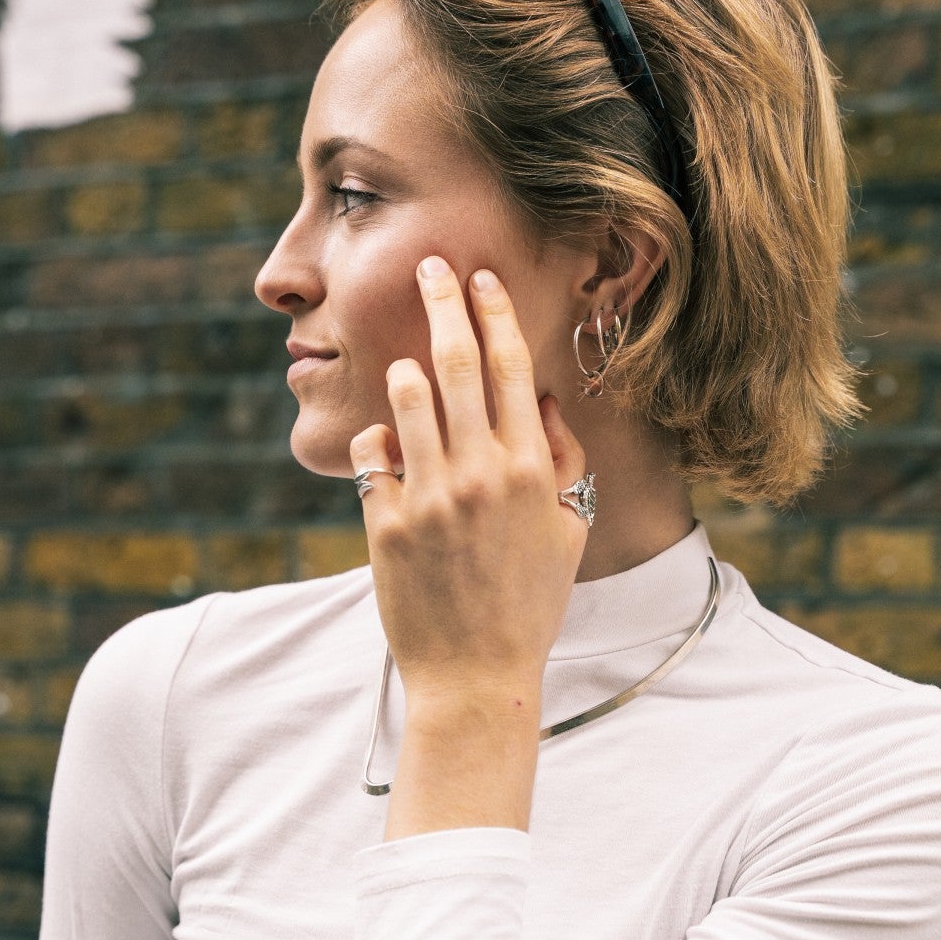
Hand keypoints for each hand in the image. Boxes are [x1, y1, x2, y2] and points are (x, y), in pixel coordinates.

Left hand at [351, 255, 588, 704]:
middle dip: (442, 304)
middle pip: (456, 365)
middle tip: (428, 265)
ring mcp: (430, 496)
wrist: (476, 674)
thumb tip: (547, 401)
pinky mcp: (387, 522)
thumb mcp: (568, 531)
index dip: (494, 314)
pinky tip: (387, 448)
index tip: (480, 277)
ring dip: (405, 370)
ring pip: (407, 399)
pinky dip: (376, 440)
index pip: (511, 370)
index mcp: (532, 471)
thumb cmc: (529, 603)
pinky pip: (372, 454)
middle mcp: (481, 473)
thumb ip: (564, 461)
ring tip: (408, 362)